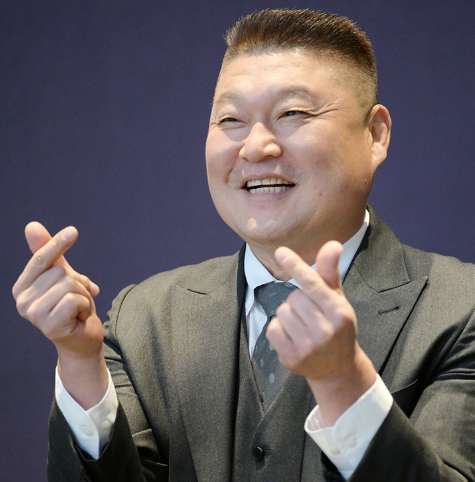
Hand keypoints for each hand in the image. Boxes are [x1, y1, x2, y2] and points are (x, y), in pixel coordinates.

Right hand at [13, 222, 107, 407]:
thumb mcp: (63, 277)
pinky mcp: (49, 326)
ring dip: (83, 295)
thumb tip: (31, 225)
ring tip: (78, 308)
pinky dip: (85, 306)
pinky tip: (79, 317)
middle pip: (61, 272)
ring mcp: (33, 314)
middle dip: (78, 283)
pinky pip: (75, 299)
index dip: (57, 244)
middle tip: (77, 299)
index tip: (73, 231)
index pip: (41, 259)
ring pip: (70, 285)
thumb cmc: (73, 307)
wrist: (82, 339)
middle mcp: (22, 300)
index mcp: (23, 286)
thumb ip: (50, 254)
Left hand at [267, 241, 375, 423]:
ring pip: (282, 312)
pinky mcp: (291, 358)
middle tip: (311, 314)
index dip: (296, 266)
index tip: (281, 252)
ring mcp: (308, 346)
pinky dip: (279, 329)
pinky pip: (272, 328)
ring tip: (302, 326)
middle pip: (293, 297)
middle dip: (298, 301)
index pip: (313, 284)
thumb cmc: (336, 325)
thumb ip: (329, 272)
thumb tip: (333, 243)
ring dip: (288, 315)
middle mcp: (325, 330)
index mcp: (339, 312)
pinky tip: (293, 336)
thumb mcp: (337, 299)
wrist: (337, 368)